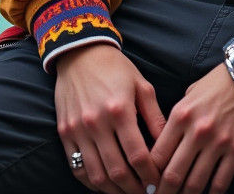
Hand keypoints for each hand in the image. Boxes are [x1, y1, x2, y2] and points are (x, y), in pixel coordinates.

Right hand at [55, 42, 165, 193]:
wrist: (80, 53)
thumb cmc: (116, 68)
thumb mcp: (142, 85)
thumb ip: (155, 117)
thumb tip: (169, 145)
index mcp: (120, 109)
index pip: (138, 155)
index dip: (150, 175)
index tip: (159, 183)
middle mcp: (97, 123)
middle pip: (117, 171)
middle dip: (135, 189)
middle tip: (147, 193)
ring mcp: (78, 130)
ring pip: (96, 176)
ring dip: (115, 191)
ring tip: (129, 192)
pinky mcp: (65, 133)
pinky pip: (77, 168)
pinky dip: (92, 183)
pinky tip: (106, 185)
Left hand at [151, 62, 233, 193]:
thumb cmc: (219, 82)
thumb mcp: (191, 93)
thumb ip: (178, 117)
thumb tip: (166, 142)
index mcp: (181, 115)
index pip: (157, 155)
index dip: (150, 174)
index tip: (149, 183)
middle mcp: (197, 131)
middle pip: (173, 174)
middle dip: (163, 192)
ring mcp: (218, 142)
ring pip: (195, 183)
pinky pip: (221, 181)